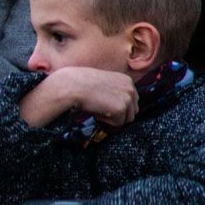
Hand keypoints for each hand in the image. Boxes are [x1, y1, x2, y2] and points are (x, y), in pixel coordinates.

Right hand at [18, 67, 137, 127]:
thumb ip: (114, 91)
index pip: (132, 101)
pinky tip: (96, 110)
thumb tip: (116, 105)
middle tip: (101, 108)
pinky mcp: (121, 109)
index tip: (105, 104)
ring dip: (112, 118)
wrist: (72, 86)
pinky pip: (117, 124)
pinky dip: (106, 121)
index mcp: (127, 80)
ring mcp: (127, 98)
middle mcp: (131, 88)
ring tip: (98, 108)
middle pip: (132, 112)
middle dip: (118, 114)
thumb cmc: (81, 84)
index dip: (118, 106)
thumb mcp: (103, 82)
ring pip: (127, 119)